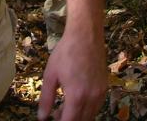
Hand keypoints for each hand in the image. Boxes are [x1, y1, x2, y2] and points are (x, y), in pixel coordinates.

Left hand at [38, 0, 107, 120]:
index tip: (54, 120)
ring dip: (78, 116)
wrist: (86, 34)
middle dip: (69, 120)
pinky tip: (77, 100)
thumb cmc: (65, 52)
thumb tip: (42, 117)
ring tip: (64, 108)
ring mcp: (100, 93)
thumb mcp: (51, 74)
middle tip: (56, 115)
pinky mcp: (105, 87)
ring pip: (90, 116)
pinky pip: (97, 106)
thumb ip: (46, 98)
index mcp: (76, 96)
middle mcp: (92, 97)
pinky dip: (87, 109)